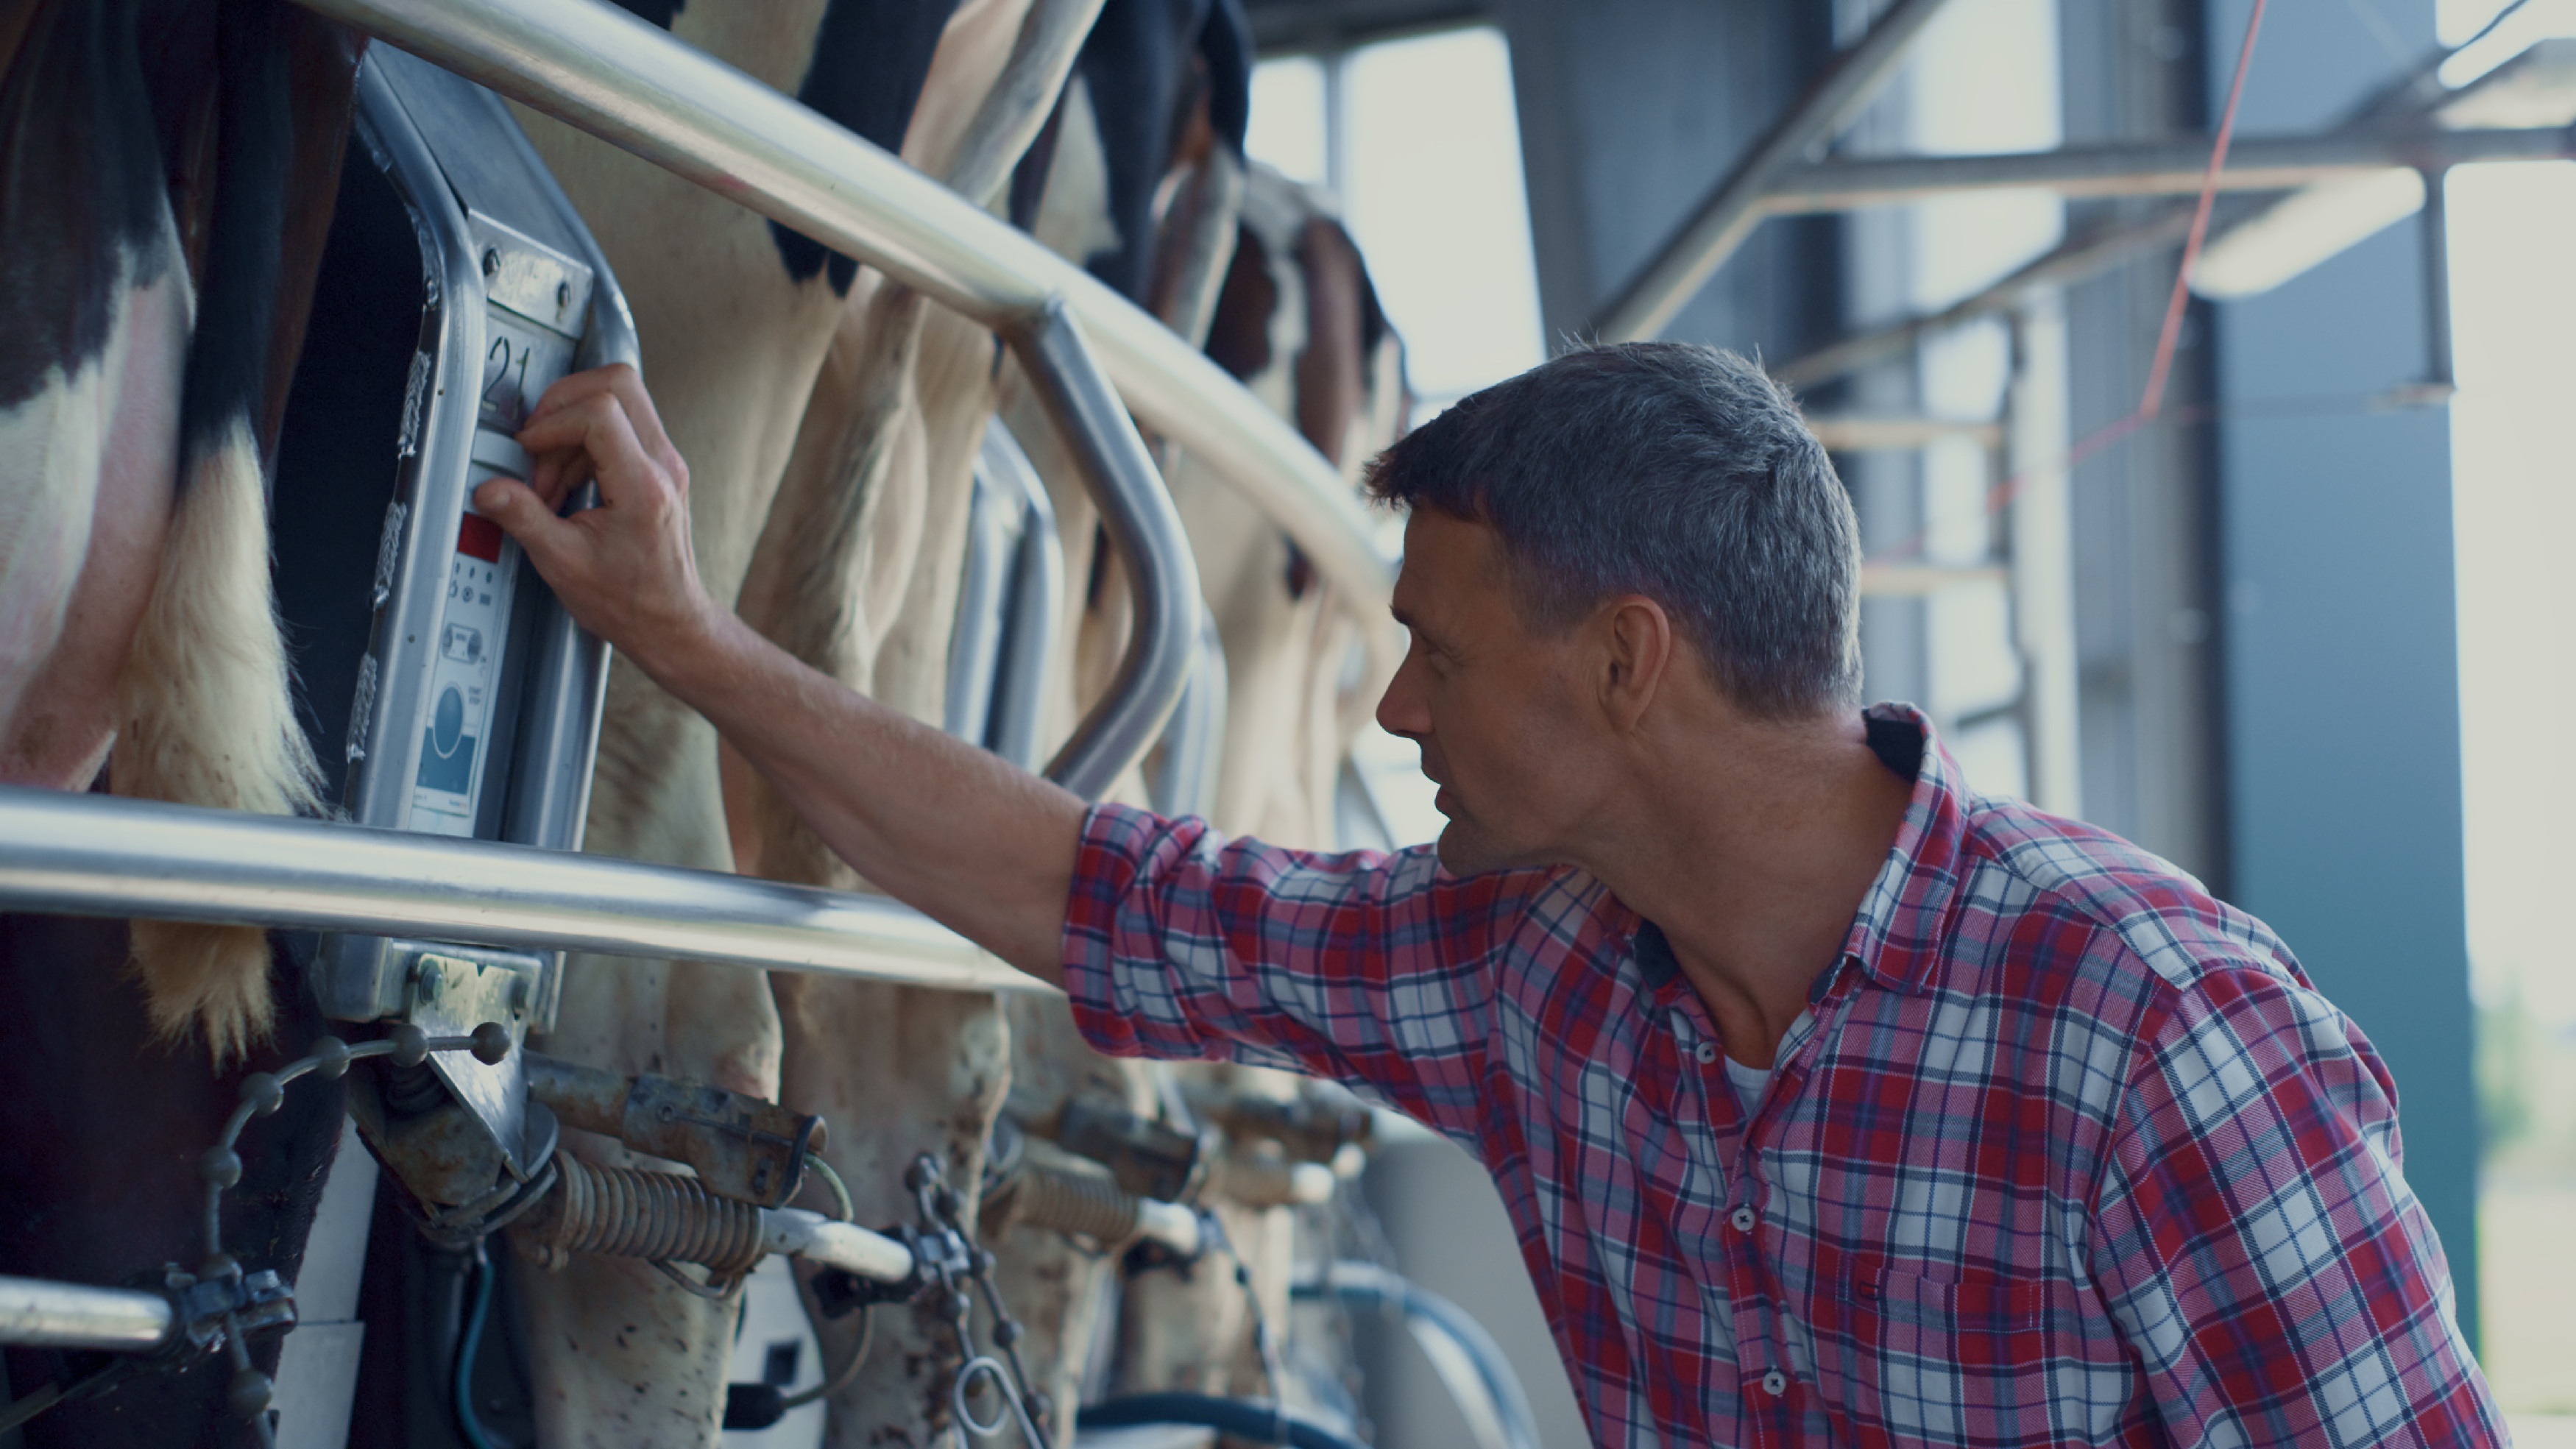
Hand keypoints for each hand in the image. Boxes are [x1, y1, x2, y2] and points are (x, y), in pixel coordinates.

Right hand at [474, 365, 716, 672]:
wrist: (669, 621)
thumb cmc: (630, 601)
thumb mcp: (562, 562)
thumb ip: (523, 518)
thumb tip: (489, 489)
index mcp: (643, 485)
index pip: (599, 411)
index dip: (552, 422)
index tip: (528, 449)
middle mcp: (664, 465)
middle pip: (618, 382)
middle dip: (564, 402)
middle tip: (537, 441)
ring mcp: (666, 463)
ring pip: (621, 399)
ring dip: (571, 430)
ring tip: (550, 483)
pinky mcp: (660, 469)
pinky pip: (622, 427)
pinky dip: (586, 444)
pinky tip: (566, 486)